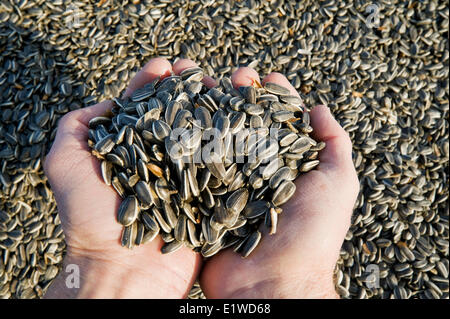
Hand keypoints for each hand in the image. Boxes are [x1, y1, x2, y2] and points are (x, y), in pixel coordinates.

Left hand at [44, 58, 209, 297]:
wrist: (123, 270)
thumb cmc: (90, 220)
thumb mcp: (64, 165)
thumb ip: (75, 128)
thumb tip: (104, 105)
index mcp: (129, 151)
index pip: (142, 109)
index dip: (152, 84)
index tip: (162, 65)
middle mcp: (159, 161)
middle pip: (176, 116)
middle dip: (187, 90)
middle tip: (197, 70)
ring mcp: (185, 177)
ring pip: (202, 134)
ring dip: (213, 107)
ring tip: (224, 84)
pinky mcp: (208, 196)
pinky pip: (223, 164)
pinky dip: (233, 140)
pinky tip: (241, 117)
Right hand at [200, 68, 359, 297]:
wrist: (271, 285)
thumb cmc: (311, 235)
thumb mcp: (339, 184)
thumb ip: (334, 144)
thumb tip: (319, 108)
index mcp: (288, 165)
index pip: (280, 122)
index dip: (274, 96)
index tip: (267, 76)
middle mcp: (257, 172)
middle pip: (246, 125)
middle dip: (239, 97)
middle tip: (232, 76)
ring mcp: (229, 185)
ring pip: (218, 140)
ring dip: (211, 112)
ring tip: (203, 85)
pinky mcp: (204, 201)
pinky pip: (194, 167)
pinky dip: (188, 142)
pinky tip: (181, 119)